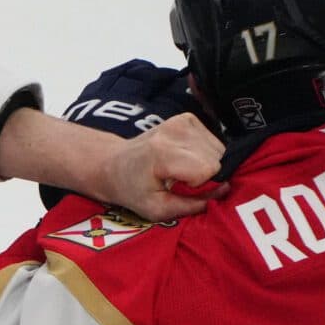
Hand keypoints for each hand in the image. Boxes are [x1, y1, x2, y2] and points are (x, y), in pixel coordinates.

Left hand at [0, 107, 225, 220]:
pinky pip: (211, 138)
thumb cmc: (126, 192)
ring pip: (217, 146)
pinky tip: (179, 162)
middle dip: (205, 174)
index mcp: (164, 154)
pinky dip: (201, 152)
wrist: (105, 164)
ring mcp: (180, 121)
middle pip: (217, 156)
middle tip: (179, 186)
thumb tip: (219, 196)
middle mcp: (174, 131)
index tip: (189, 193)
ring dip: (203, 163)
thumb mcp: (152, 209)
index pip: (209, 168)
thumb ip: (187, 206)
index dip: (205, 184)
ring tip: (175, 174)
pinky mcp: (185, 116)